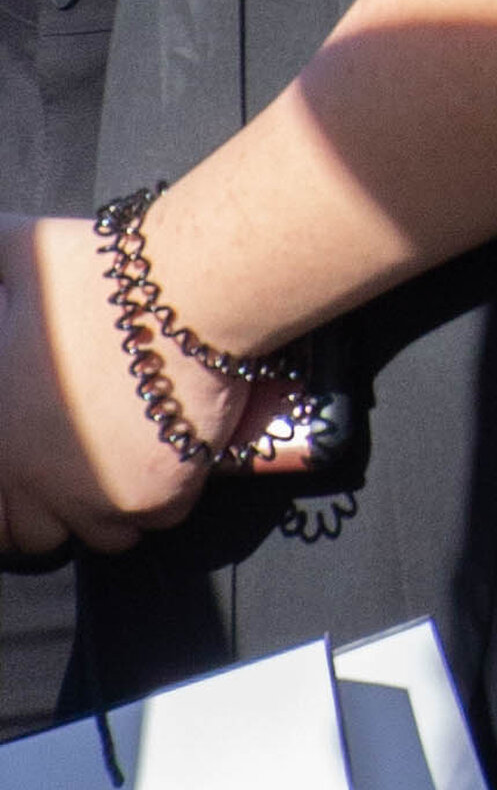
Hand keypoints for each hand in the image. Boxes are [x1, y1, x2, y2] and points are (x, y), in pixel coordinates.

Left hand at [0, 215, 215, 553]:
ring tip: (132, 456)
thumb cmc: (97, 274)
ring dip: (113, 506)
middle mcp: (32, 479)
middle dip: (60, 508)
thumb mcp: (17, 254)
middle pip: (38, 535)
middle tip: (89, 465)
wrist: (186, 293)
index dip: (11, 501)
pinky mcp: (150, 500)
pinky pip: (157, 519)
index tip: (35, 476)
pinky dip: (166, 493)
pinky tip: (172, 447)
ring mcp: (92, 496)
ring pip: (102, 535)